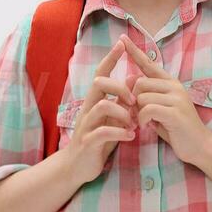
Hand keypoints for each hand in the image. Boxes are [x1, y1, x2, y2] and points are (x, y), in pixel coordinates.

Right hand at [60, 37, 137, 184]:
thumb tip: (134, 78)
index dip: (110, 58)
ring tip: (134, 124)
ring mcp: (86, 125)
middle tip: (135, 101)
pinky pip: (102, 131)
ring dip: (123, 112)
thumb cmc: (97, 141)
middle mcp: (87, 109)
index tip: (122, 43)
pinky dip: (120, 132)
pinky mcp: (87, 142)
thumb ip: (120, 101)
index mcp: (94, 101)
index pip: (101, 73)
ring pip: (103, 106)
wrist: (76, 168)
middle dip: (120, 87)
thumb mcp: (111, 119)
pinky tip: (130, 136)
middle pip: (99, 83)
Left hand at [121, 35, 211, 166]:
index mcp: (171, 83)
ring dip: (137, 112)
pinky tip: (148, 127)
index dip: (134, 51)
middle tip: (137, 115)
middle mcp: (174, 86)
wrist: (200, 145)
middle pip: (139, 83)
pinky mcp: (174, 111)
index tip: (122, 38)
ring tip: (145, 123)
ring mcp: (176, 98)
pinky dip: (143, 119)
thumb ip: (148, 95)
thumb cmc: (177, 129)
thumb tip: (130, 78)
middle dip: (132, 100)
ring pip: (141, 97)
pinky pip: (147, 109)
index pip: (149, 63)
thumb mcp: (160, 109)